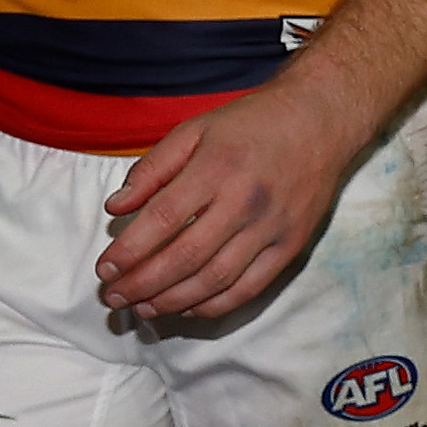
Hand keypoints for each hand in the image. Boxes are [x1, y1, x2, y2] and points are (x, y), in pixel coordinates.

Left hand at [97, 90, 364, 321]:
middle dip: (141, 284)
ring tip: (142, 308)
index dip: (129, 251)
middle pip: (185, 257)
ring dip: (171, 301)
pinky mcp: (292, 244)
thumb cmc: (252, 123)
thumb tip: (115, 209)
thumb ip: (152, 168)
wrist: (322, 118)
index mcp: (217, 167)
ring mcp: (272, 227)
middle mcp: (246, 201)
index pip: (163, 220)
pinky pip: (249, 288)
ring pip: (214, 279)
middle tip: (114, 297)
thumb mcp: (195, 129)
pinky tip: (187, 308)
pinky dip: (214, 305)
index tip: (104, 270)